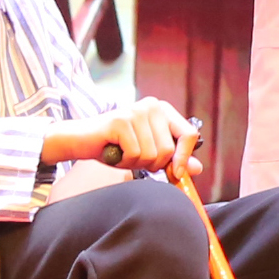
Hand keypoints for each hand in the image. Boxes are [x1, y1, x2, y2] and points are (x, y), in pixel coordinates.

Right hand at [46, 99, 203, 178]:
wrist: (81, 141)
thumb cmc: (115, 147)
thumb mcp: (149, 155)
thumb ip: (173, 159)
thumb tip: (197, 168)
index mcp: (162, 110)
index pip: (190, 134)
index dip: (184, 158)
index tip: (175, 173)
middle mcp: (152, 105)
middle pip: (169, 149)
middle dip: (153, 163)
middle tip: (135, 158)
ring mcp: (136, 111)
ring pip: (152, 154)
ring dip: (136, 163)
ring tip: (122, 153)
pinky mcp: (120, 121)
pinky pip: (135, 154)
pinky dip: (124, 162)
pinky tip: (114, 152)